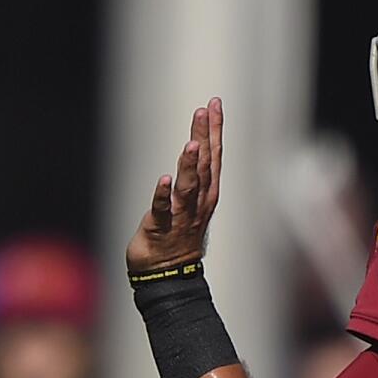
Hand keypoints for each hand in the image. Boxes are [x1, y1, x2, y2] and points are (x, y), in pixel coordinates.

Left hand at [126, 98, 223, 272]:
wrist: (169, 273)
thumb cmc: (179, 234)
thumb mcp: (193, 201)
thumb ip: (196, 175)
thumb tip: (200, 144)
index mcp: (208, 192)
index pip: (215, 154)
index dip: (215, 128)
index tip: (214, 103)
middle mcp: (200, 201)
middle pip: (205, 165)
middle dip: (206, 136)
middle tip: (204, 110)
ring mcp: (183, 215)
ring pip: (189, 186)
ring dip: (191, 165)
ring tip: (192, 144)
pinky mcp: (162, 227)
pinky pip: (164, 210)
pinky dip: (164, 195)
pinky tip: (165, 179)